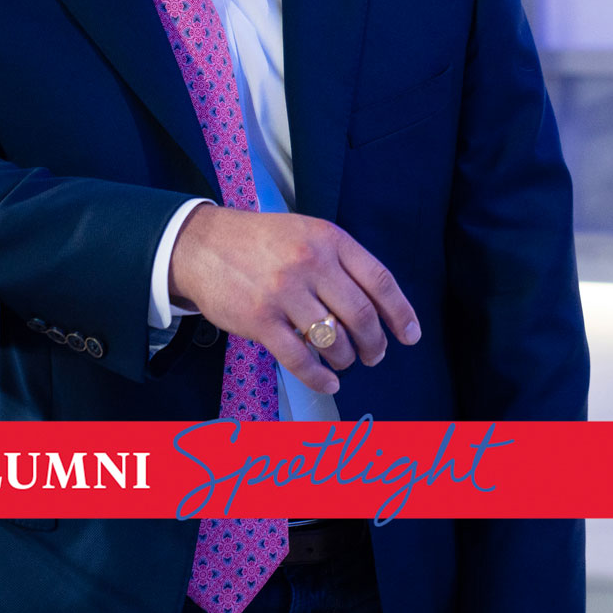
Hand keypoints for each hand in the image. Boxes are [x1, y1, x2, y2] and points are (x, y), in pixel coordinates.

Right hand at [168, 204, 420, 394]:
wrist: (201, 244)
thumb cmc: (260, 241)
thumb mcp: (306, 232)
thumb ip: (339, 260)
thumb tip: (377, 304)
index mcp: (328, 239)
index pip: (379, 280)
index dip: (400, 313)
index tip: (410, 335)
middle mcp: (310, 263)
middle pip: (362, 315)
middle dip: (375, 344)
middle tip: (375, 355)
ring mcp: (284, 292)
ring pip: (334, 340)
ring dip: (347, 359)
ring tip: (345, 361)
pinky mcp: (260, 320)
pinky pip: (301, 359)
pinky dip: (320, 377)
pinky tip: (328, 380)